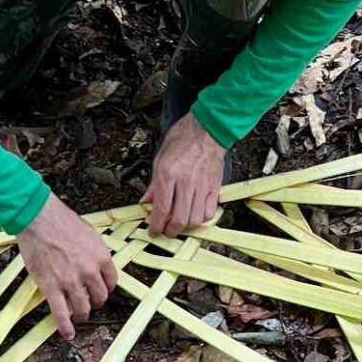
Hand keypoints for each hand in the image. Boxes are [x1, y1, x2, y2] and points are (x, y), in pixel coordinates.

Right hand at [17, 193, 115, 340]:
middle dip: (95, 302)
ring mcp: (71, 281)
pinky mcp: (51, 287)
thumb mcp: (89, 234)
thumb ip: (95, 252)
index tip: (100, 290)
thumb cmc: (61, 221)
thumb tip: (96, 264)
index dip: (105, 288)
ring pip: (83, 308)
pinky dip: (65, 326)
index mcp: (101, 257)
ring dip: (82, 314)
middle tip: (89, 303)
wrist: (38, 218)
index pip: (111, 282)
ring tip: (79, 316)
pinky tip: (67, 334)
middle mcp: (89, 272)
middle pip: (100, 297)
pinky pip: (61, 312)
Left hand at [142, 112, 224, 236]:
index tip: (153, 230)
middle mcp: (185, 182)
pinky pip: (209, 212)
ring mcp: (202, 186)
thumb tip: (146, 202)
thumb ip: (154, 184)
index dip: (156, 225)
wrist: (207, 129)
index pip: (162, 209)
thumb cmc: (183, 140)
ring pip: (195, 219)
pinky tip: (194, 214)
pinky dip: (201, 219)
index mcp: (168, 174)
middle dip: (170, 231)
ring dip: (185, 226)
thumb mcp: (160, 158)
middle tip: (166, 231)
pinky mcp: (214, 187)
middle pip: (179, 219)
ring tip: (179, 223)